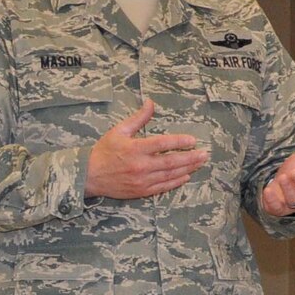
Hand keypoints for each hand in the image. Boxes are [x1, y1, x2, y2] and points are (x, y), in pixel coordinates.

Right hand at [83, 100, 207, 199]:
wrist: (89, 176)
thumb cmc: (103, 151)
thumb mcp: (119, 131)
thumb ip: (138, 118)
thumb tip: (151, 102)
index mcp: (135, 148)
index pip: (163, 144)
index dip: (179, 142)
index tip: (192, 140)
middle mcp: (140, 165)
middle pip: (171, 161)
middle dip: (190, 157)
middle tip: (205, 154)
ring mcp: (141, 180)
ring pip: (170, 175)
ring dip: (187, 169)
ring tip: (199, 163)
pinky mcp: (140, 191)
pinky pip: (162, 187)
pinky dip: (175, 182)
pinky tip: (185, 176)